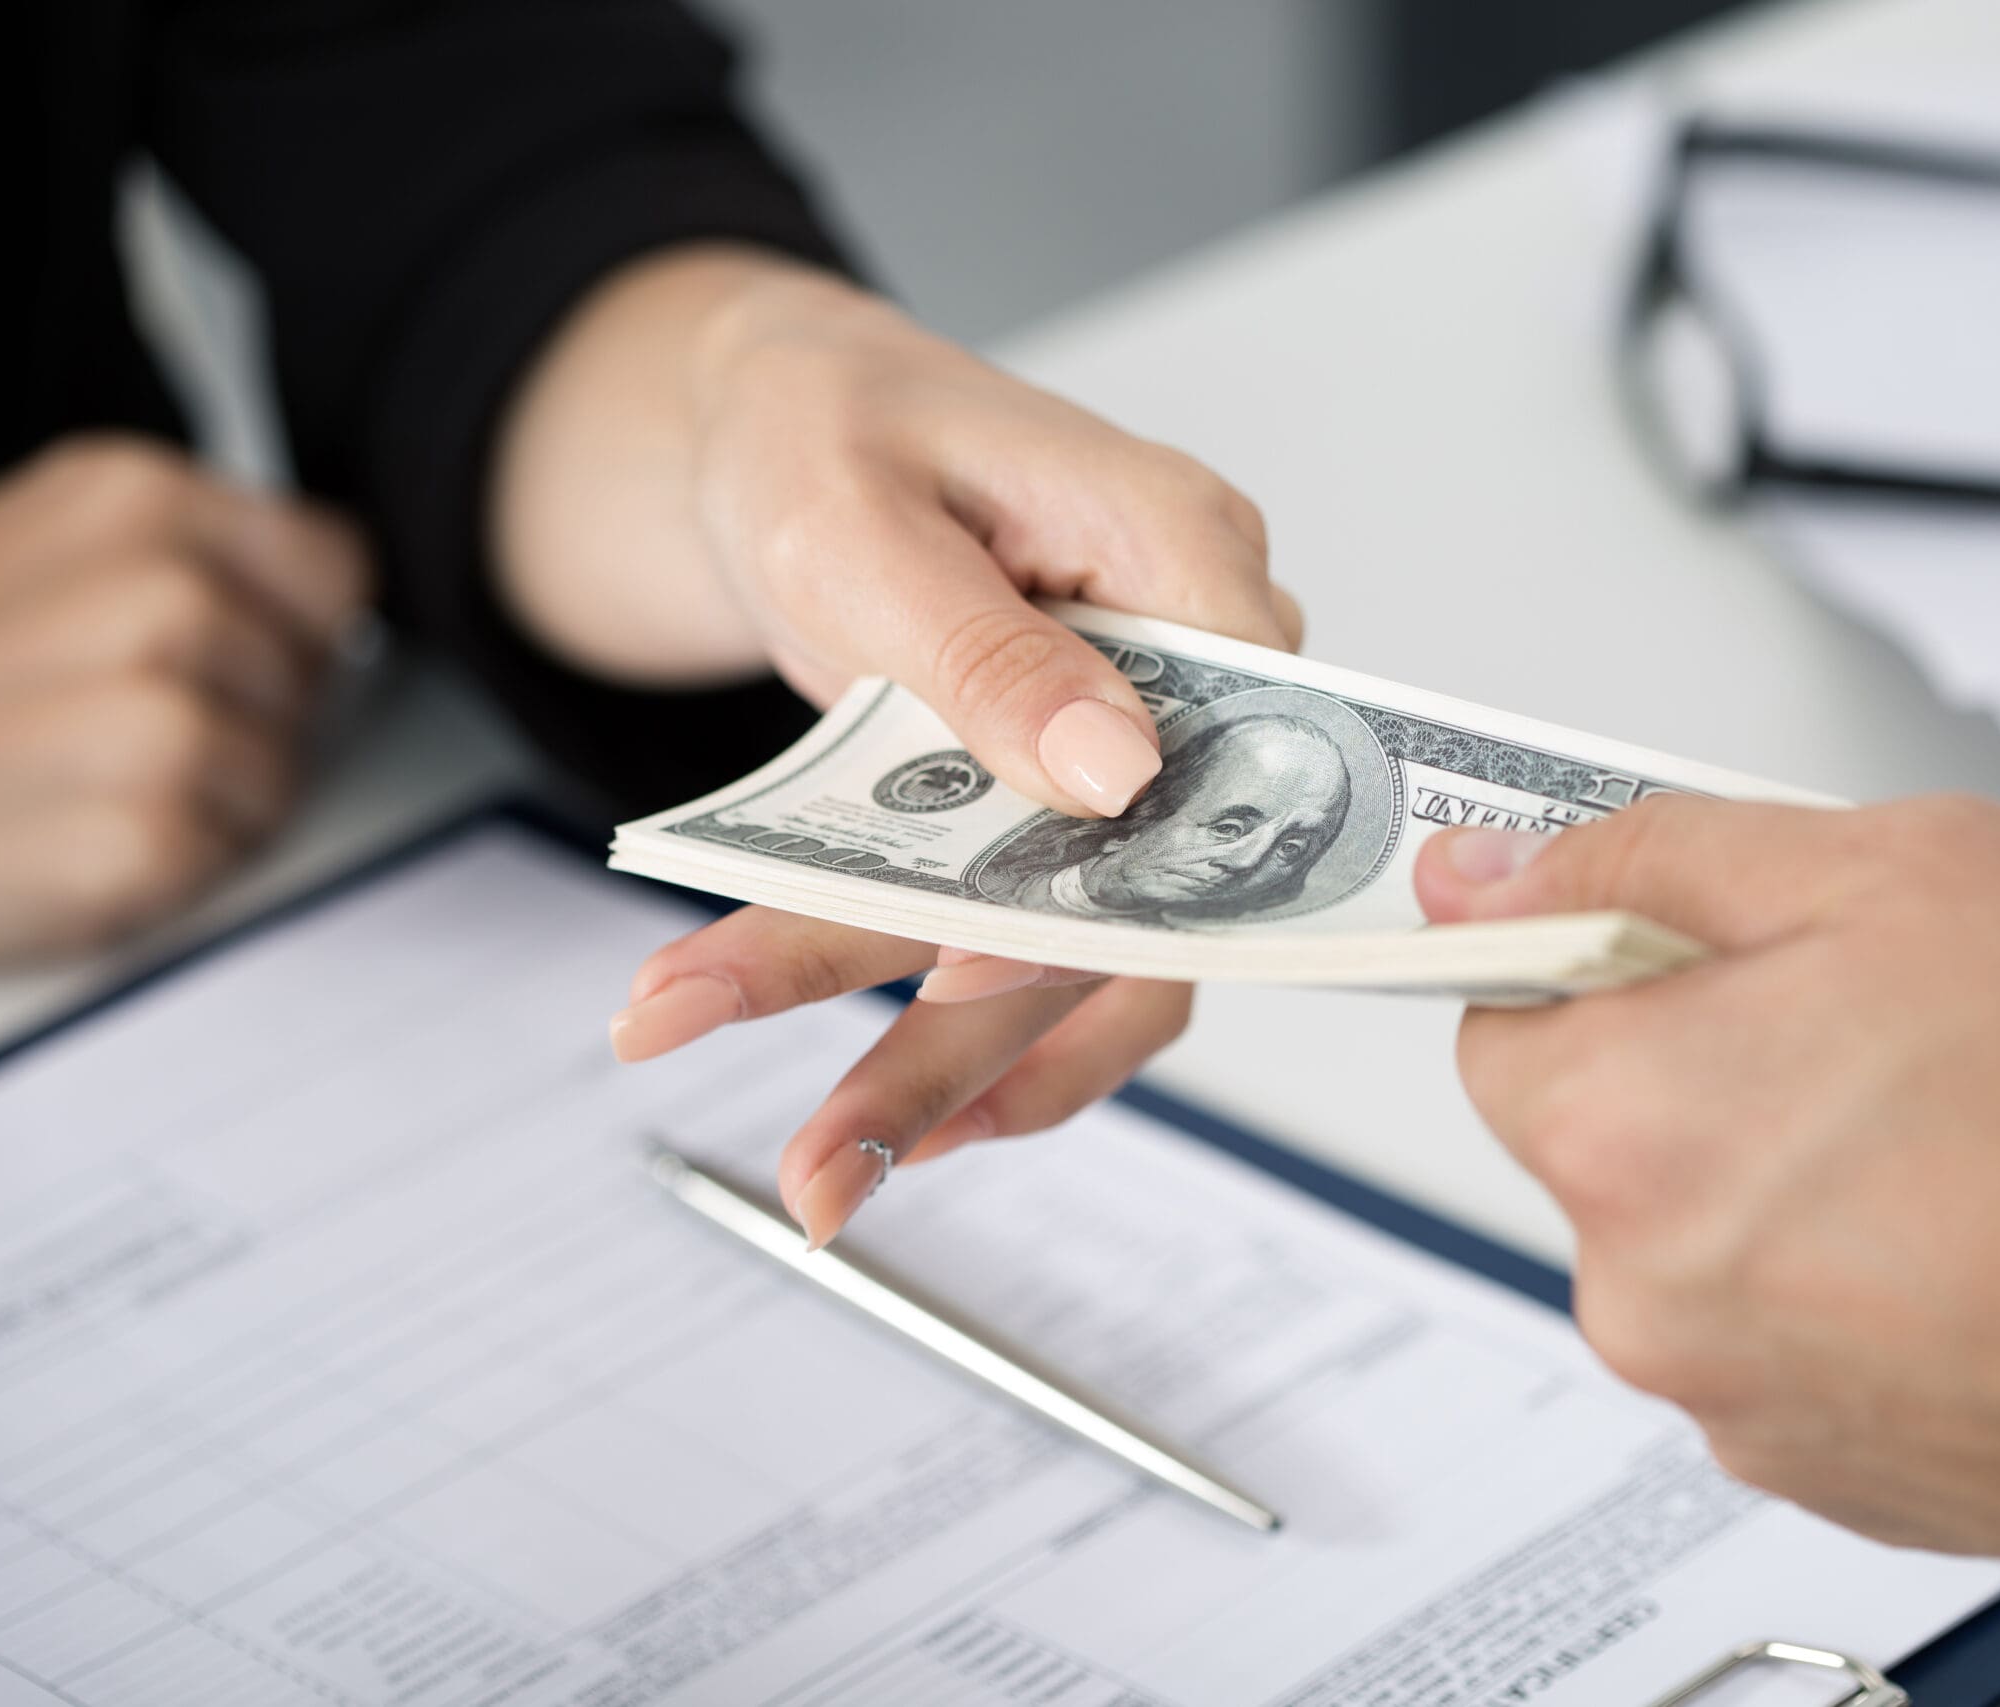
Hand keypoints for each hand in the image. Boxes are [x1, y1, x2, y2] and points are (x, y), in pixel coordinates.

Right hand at [0, 436, 369, 968]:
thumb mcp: (23, 559)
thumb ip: (176, 557)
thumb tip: (310, 604)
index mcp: (134, 498)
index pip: (333, 566)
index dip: (287, 625)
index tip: (214, 653)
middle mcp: (156, 595)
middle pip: (310, 680)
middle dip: (241, 716)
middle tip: (98, 728)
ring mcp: (149, 720)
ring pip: (280, 776)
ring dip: (203, 800)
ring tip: (70, 782)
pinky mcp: (136, 840)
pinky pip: (222, 863)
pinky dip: (160, 874)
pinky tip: (58, 841)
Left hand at [534, 252, 1294, 1244]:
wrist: (783, 428)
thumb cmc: (827, 430)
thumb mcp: (861, 521)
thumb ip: (984, 646)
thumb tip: (1115, 769)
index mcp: (1184, 555)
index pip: (1215, 751)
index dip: (1116, 882)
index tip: (967, 969)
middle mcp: (1196, 670)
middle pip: (1144, 893)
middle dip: (977, 1036)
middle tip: (831, 1155)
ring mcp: (1146, 750)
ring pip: (1096, 954)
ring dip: (951, 1070)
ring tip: (817, 1171)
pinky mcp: (1082, 810)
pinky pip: (1052, 945)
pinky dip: (953, 1028)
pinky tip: (881, 1115)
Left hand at [1416, 795, 1999, 1579]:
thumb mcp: (1895, 872)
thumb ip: (1653, 859)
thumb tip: (1489, 870)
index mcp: (1628, 1132)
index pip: (1502, 1017)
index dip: (1597, 949)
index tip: (1668, 928)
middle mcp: (1652, 1298)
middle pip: (1613, 1131)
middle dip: (1719, 1056)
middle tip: (1888, 1014)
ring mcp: (1746, 1404)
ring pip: (1715, 1233)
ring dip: (1802, 1168)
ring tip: (1973, 1126)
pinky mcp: (1840, 1473)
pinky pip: (1798, 1332)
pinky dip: (1865, 1276)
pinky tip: (1992, 1226)